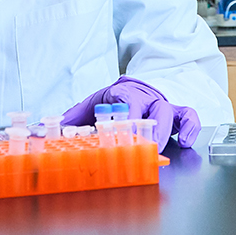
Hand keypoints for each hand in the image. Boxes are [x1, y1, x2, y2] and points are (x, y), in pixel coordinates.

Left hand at [62, 77, 201, 148]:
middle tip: (140, 148)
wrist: (140, 85)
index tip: (116, 132)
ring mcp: (164, 105)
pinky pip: (190, 117)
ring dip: (167, 132)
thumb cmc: (117, 98)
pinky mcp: (179, 112)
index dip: (123, 118)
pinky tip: (187, 142)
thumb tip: (45, 127)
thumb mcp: (93, 103)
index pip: (125, 104)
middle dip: (147, 129)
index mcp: (124, 94)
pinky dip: (191, 128)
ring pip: (172, 114)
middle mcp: (147, 98)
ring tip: (159, 149)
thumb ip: (73, 117)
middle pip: (151, 110)